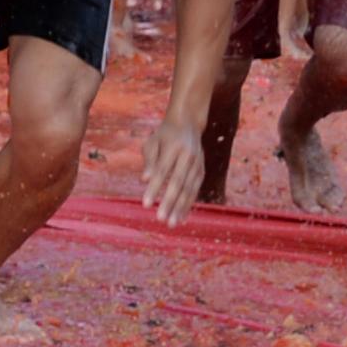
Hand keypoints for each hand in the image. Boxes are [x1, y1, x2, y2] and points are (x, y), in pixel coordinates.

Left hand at [139, 111, 202, 225]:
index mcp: (173, 147)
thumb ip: (149, 160)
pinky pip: (196, 190)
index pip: (162, 171)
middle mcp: (188, 156)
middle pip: (178, 183)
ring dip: (180, 208)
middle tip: (160, 219)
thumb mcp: (152, 142)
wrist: (188, 123)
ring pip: (189, 189)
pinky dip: (189, 205)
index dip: (154, 188)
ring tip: (172, 224)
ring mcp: (198, 164)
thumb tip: (144, 180)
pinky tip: (182, 218)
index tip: (145, 205)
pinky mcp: (202, 170)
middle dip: (169, 202)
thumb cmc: (164, 135)